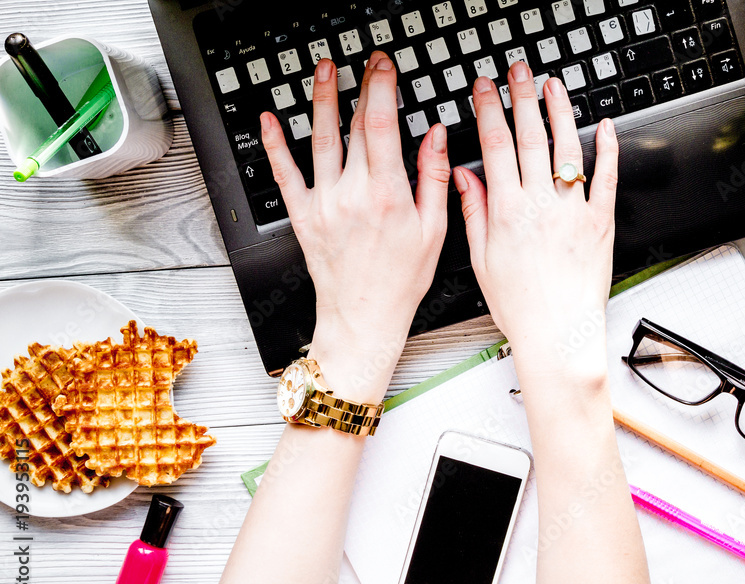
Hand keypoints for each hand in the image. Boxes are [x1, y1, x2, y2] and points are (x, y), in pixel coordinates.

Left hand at [261, 53, 450, 399]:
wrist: (363, 319)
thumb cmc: (400, 282)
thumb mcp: (434, 231)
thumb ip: (434, 178)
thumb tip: (435, 137)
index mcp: (388, 196)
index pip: (382, 126)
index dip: (382, 88)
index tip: (384, 67)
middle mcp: (352, 195)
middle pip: (353, 126)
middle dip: (360, 86)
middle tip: (365, 63)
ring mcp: (323, 204)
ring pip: (319, 140)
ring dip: (320, 99)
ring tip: (322, 71)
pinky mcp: (302, 216)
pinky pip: (285, 174)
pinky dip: (274, 144)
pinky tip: (269, 120)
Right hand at [454, 62, 618, 377]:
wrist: (558, 335)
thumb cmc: (521, 306)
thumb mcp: (482, 260)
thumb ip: (473, 213)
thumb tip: (463, 178)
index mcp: (507, 213)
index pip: (495, 147)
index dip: (489, 111)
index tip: (485, 89)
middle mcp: (541, 206)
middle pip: (530, 138)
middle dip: (522, 98)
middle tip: (519, 71)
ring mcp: (573, 211)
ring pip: (567, 149)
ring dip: (560, 112)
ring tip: (554, 86)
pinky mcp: (601, 222)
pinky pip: (606, 178)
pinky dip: (608, 148)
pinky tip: (604, 126)